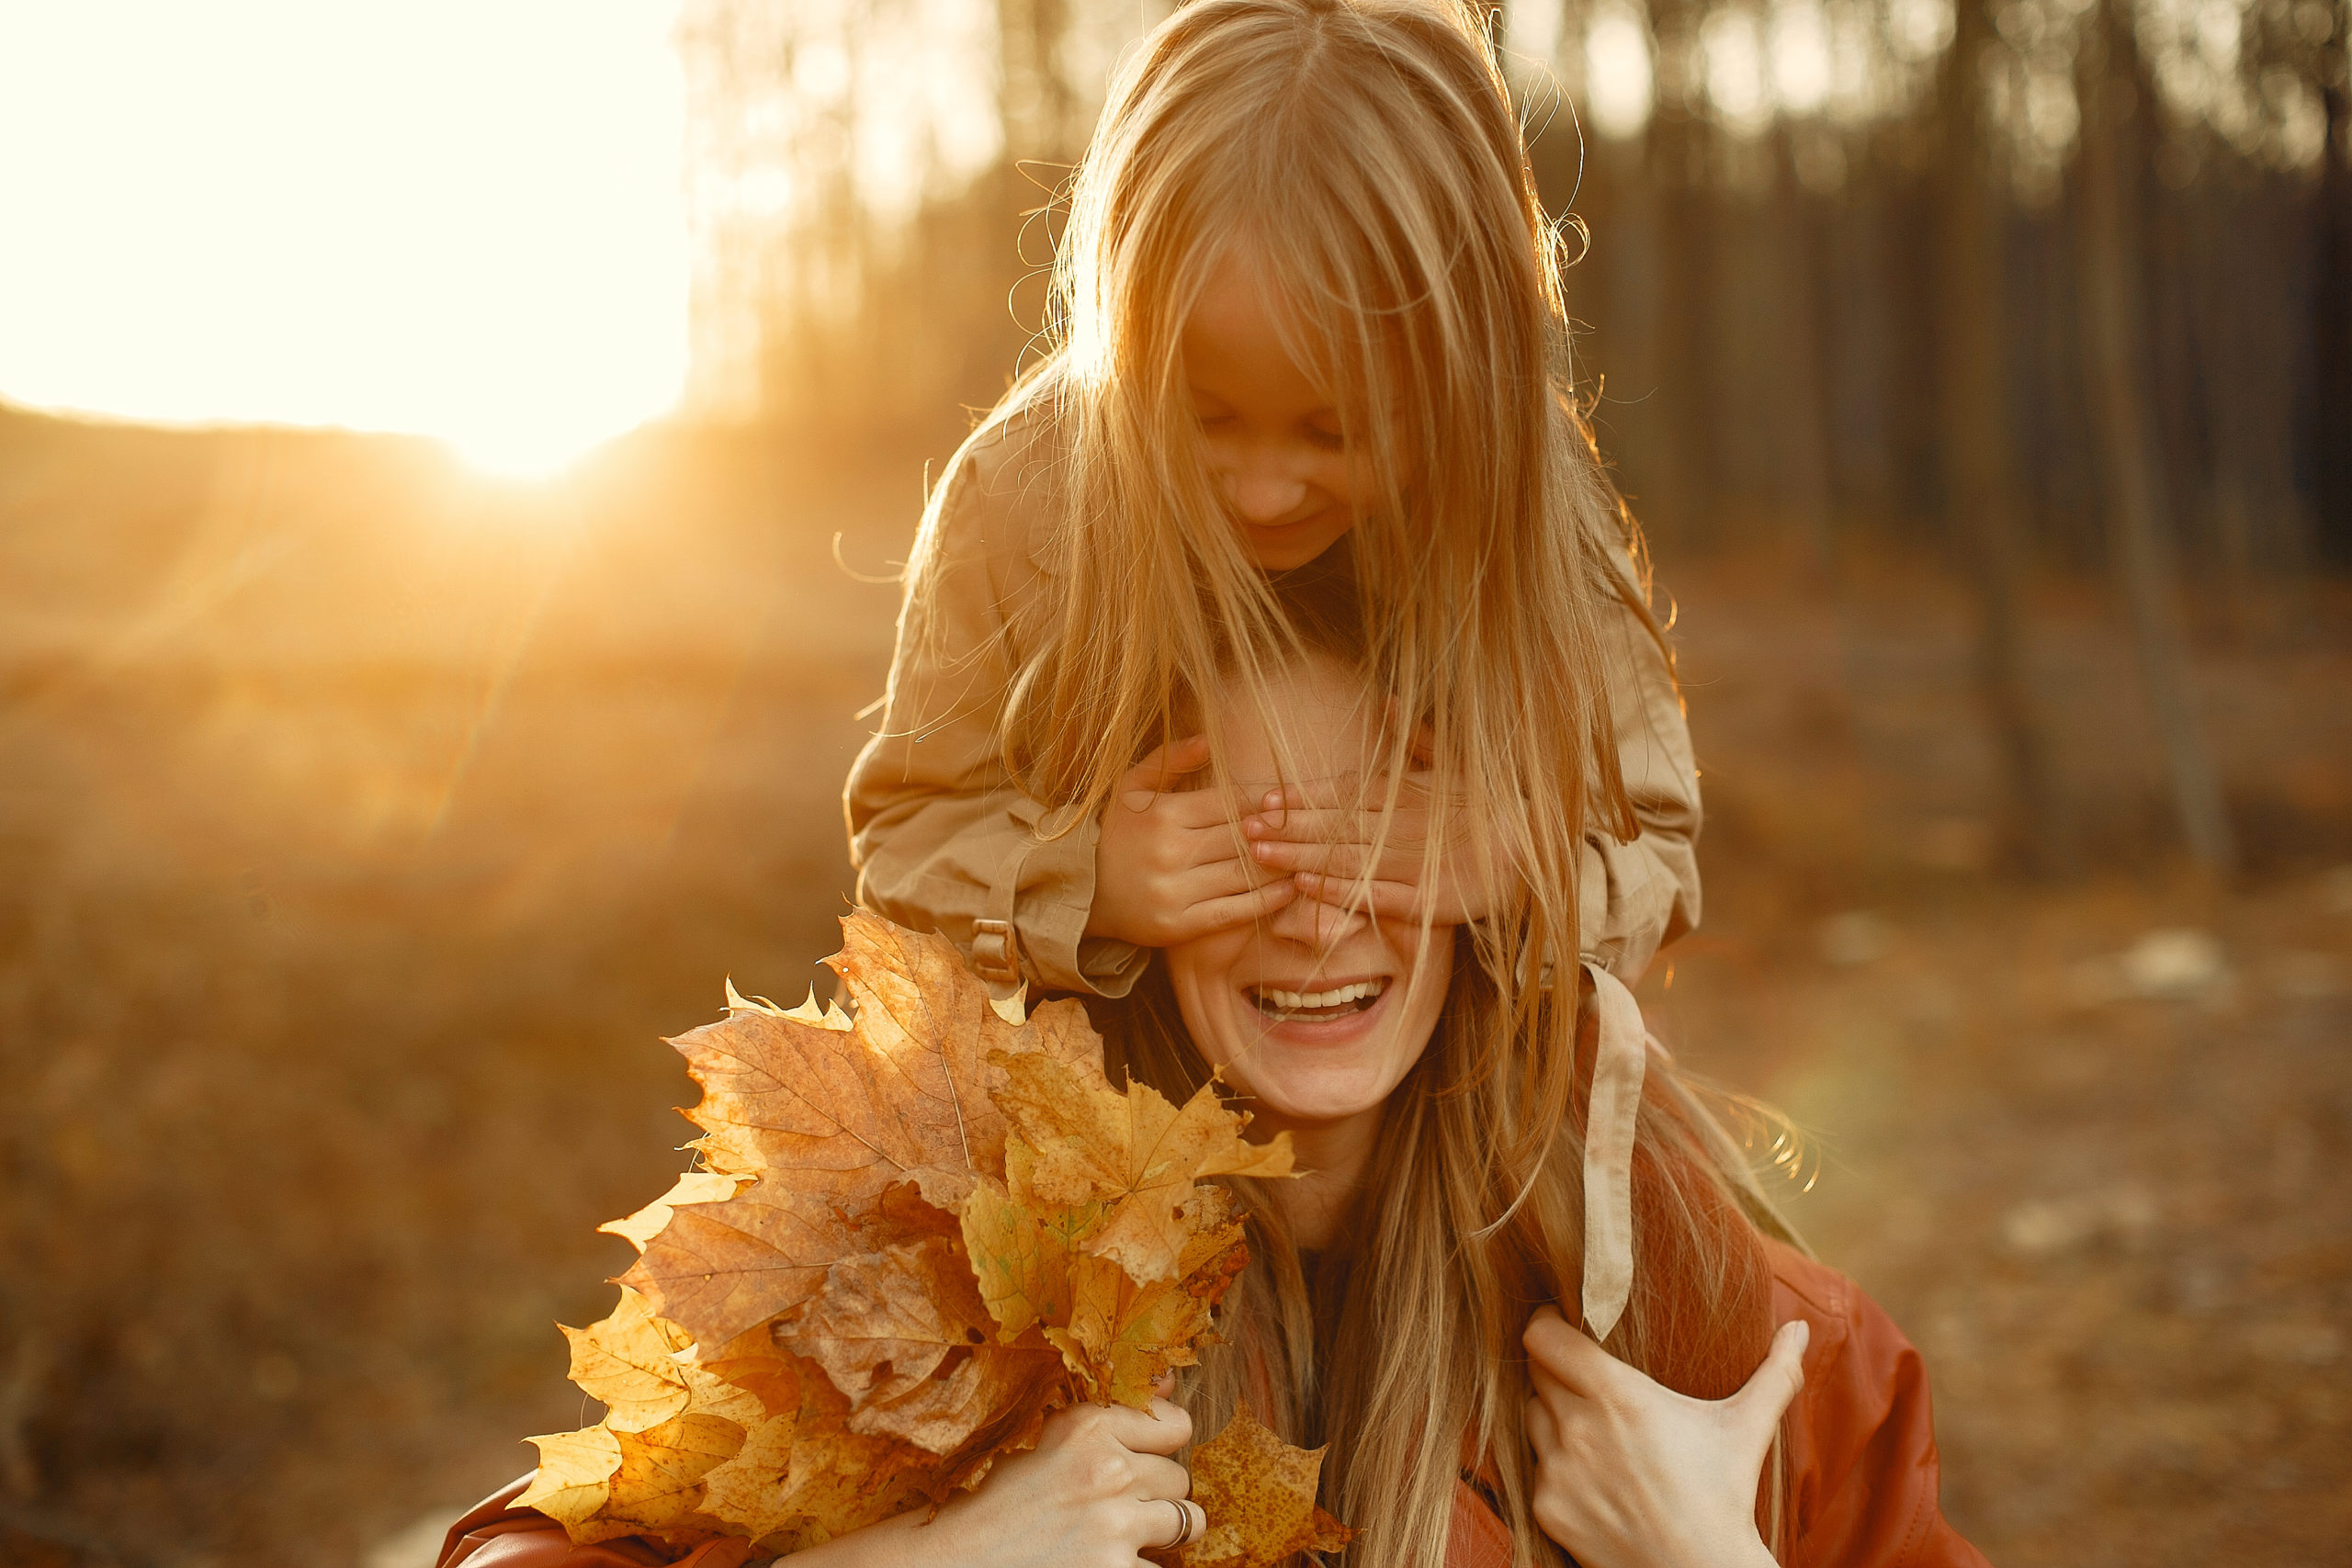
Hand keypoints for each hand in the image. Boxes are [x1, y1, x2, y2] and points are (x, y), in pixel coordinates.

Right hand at [798, 1397, 1202, 1567]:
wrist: (953, 1560)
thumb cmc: (994, 1502)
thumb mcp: (1045, 1443)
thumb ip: (1105, 1420)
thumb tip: (1167, 1384)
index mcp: (1087, 1428)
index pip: (1174, 1426)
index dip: (1164, 1447)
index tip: (1148, 1460)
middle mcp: (1108, 1470)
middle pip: (1179, 1477)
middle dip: (1154, 1495)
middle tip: (1114, 1509)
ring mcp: (1115, 1527)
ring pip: (1187, 1522)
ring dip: (1159, 1533)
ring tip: (1118, 1538)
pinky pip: (1161, 1567)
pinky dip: (1139, 1567)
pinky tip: (1103, 1561)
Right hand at [1087, 735, 1296, 945]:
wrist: (1085, 894)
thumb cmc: (1119, 834)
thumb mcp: (1131, 788)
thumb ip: (1170, 760)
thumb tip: (1208, 738)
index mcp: (1163, 814)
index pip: (1230, 803)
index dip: (1265, 803)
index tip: (1288, 803)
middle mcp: (1169, 851)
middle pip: (1242, 838)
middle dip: (1277, 833)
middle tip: (1309, 829)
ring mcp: (1174, 890)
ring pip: (1244, 874)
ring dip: (1280, 866)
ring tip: (1306, 857)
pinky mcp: (1179, 924)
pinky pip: (1235, 911)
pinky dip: (1267, 901)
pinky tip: (1289, 890)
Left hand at [1239, 742, 1520, 924]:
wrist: (1535, 851)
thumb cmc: (1488, 807)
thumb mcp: (1457, 764)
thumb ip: (1416, 738)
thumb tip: (1384, 701)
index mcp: (1405, 795)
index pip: (1341, 796)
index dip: (1300, 799)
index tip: (1262, 800)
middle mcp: (1402, 827)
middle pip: (1333, 828)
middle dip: (1287, 828)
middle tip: (1242, 829)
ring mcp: (1412, 864)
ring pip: (1345, 859)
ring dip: (1300, 856)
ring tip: (1261, 855)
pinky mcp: (1424, 900)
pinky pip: (1374, 894)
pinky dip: (1339, 890)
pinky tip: (1306, 886)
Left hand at [1520, 1305, 1807, 1567]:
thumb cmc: (1724, 1496)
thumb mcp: (1747, 1429)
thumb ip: (1774, 1373)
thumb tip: (1799, 1329)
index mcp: (1618, 1396)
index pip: (1544, 1336)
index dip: (1548, 1322)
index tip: (1563, 1320)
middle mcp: (1578, 1428)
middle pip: (1536, 1371)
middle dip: (1555, 1367)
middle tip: (1584, 1375)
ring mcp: (1558, 1470)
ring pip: (1532, 1418)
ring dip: (1552, 1414)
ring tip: (1591, 1425)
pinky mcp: (1548, 1507)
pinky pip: (1536, 1467)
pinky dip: (1555, 1465)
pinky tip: (1592, 1474)